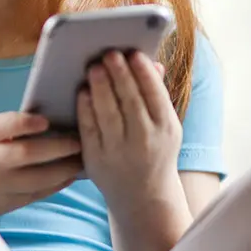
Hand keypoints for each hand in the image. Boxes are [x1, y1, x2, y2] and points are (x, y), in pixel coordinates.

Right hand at [0, 112, 82, 217]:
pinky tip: (70, 176)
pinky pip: (37, 194)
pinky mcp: (7, 204)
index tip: (44, 120)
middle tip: (79, 141)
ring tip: (80, 160)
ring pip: (38, 179)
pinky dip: (57, 185)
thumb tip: (48, 122)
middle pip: (28, 155)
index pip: (1, 127)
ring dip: (64, 168)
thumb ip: (7, 128)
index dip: (23, 123)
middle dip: (59, 147)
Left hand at [76, 50, 186, 221]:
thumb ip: (157, 95)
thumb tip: (151, 63)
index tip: (133, 53)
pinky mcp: (97, 159)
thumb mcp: (166, 127)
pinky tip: (83, 91)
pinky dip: (85, 108)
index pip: (155, 95)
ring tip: (94, 67)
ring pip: (108, 113)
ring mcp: (119, 151)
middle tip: (109, 53)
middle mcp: (144, 140)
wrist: (144, 197)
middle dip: (119, 74)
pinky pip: (89, 129)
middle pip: (130, 101)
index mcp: (167, 128)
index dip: (142, 73)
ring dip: (100, 87)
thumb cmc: (155, 152)